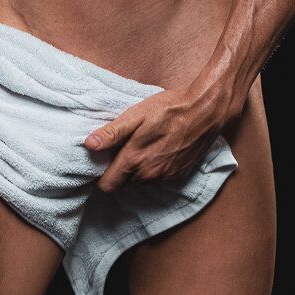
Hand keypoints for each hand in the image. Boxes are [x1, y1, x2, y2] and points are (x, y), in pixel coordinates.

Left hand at [84, 85, 230, 192]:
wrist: (205, 112)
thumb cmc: (169, 109)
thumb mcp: (137, 114)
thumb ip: (113, 132)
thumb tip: (89, 144)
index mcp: (135, 159)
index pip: (107, 185)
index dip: (99, 176)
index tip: (99, 163)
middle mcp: (149, 174)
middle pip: (122, 185)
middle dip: (117, 172)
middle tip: (119, 150)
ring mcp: (165, 177)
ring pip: (139, 183)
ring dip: (135, 171)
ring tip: (139, 148)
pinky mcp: (177, 176)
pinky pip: (156, 180)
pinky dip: (152, 170)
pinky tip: (156, 151)